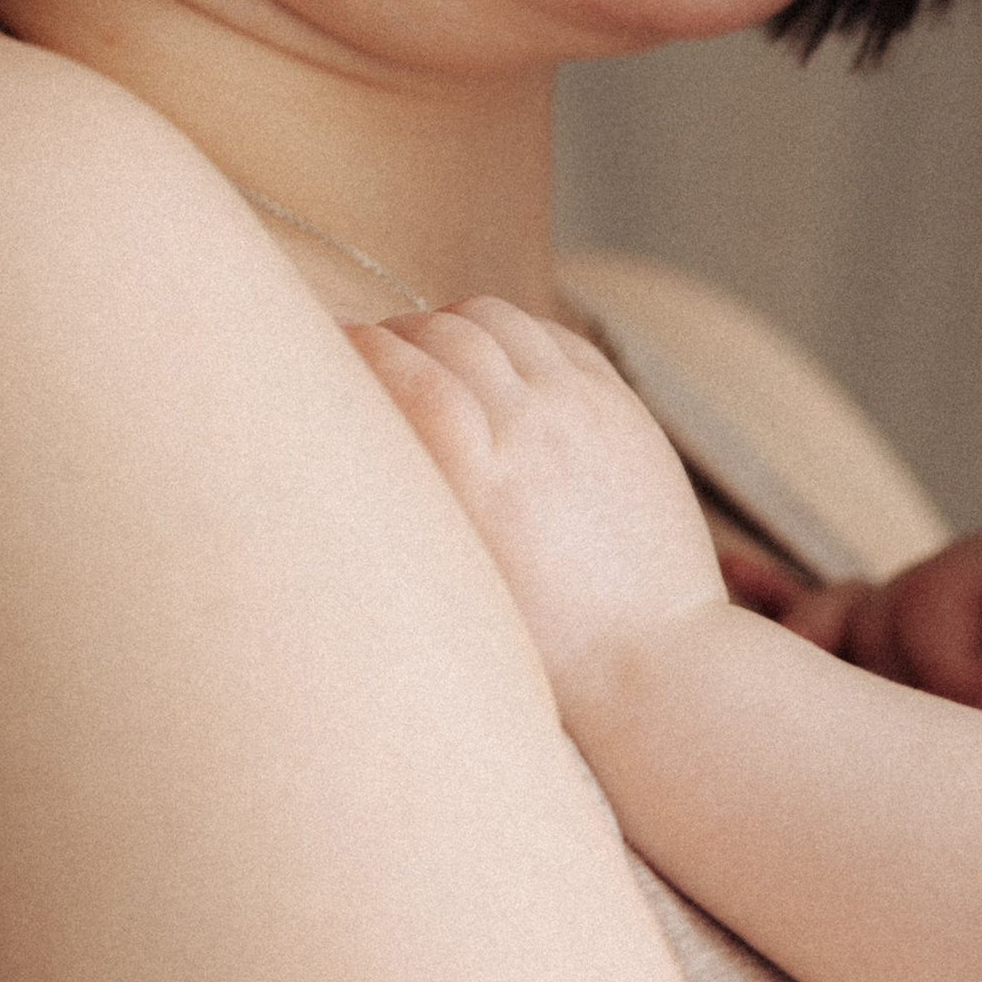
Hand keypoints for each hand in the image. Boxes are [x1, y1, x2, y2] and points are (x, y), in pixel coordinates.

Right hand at [354, 299, 725, 705]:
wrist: (652, 659)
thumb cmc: (541, 647)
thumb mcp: (455, 582)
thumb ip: (414, 499)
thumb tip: (357, 449)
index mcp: (480, 474)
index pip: (403, 368)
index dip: (358, 347)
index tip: (329, 351)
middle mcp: (534, 426)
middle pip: (446, 332)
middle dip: (400, 333)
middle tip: (375, 355)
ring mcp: (586, 409)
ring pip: (501, 321)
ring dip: (456, 325)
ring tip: (436, 352)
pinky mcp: (626, 410)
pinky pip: (557, 337)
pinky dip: (515, 333)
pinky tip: (500, 361)